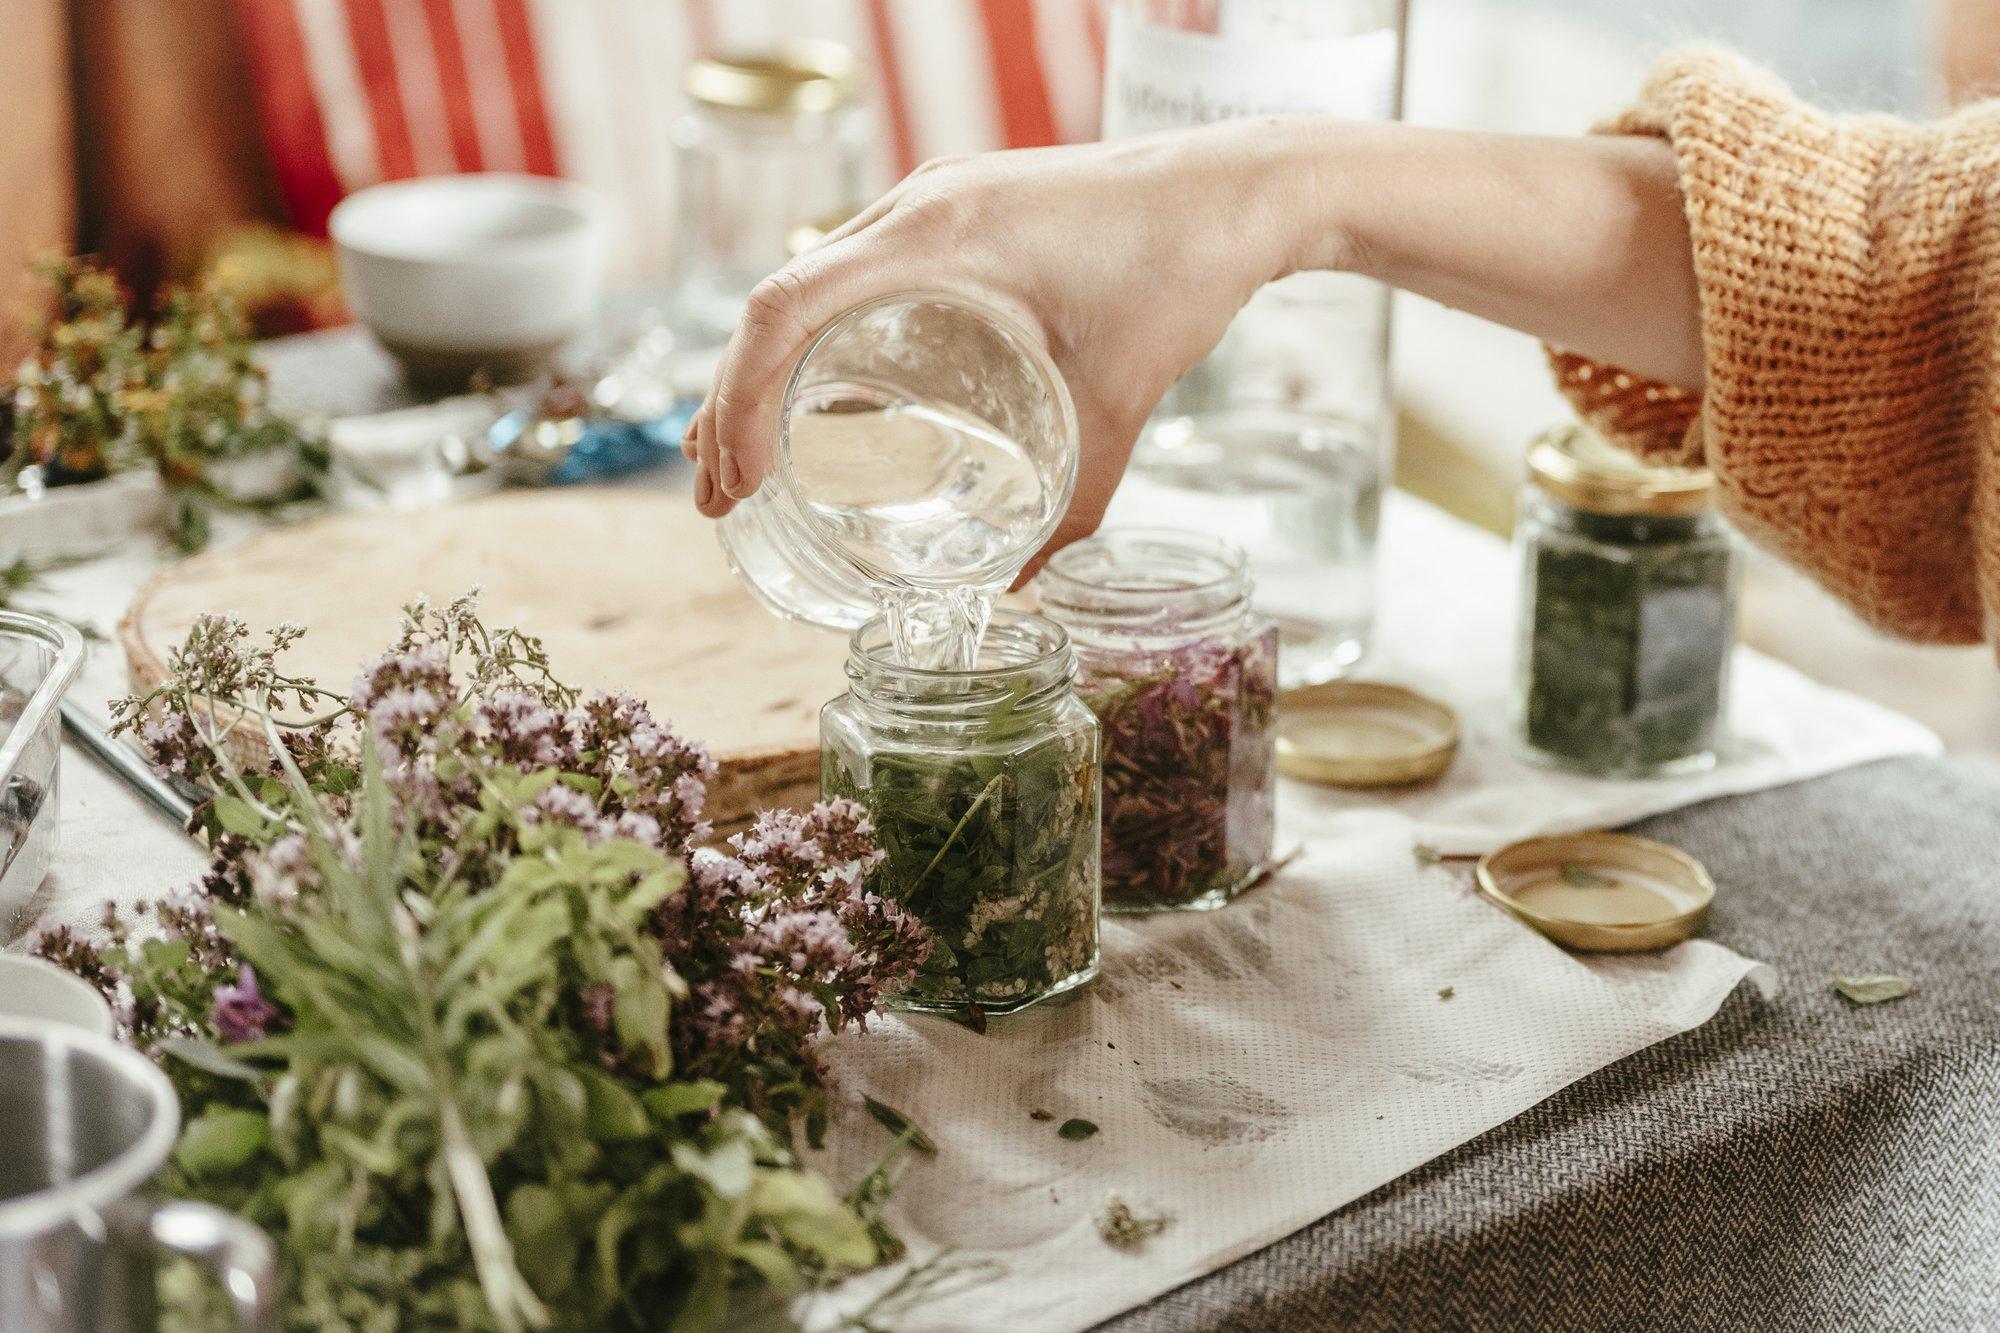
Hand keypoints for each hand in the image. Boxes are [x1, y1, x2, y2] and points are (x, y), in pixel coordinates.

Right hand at [685, 119, 1315, 575]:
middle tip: (722, 494)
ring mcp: (932, 201)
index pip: (785, 308)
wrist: (1237, 192)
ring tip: (747, 455)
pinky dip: (819, 334)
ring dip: (766, 365)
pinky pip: (855, 269)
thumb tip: (1016, 589)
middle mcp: (916, 207)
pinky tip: (823, 393)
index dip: (736, 398)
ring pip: (809, 283)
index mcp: (935, 238)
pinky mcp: (957, 208)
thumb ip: (1070, 508)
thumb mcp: (1117, 410)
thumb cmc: (1180, 280)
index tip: (736, 482)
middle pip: (778, 301)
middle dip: (731, 399)